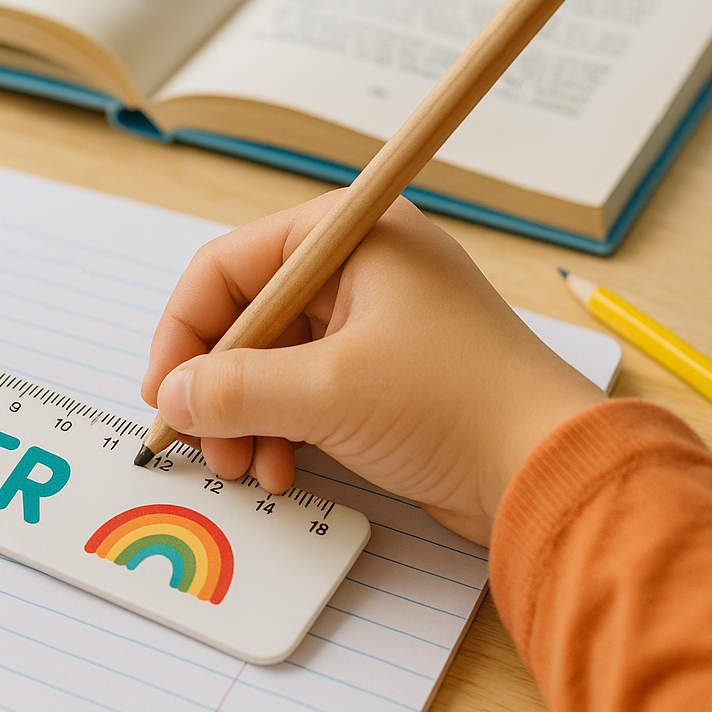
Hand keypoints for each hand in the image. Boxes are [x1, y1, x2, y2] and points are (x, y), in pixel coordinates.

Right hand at [141, 192, 604, 542]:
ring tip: (244, 468)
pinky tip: (281, 472)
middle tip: (201, 442)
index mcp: (351, 238)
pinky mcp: (381, 379)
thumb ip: (234, 390)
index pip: (229, 266)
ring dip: (244, 419)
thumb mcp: (327, 392)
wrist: (550, 471)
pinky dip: (280, 433)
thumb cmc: (457, 404)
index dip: (184, 330)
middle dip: (216, 387)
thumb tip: (171, 398)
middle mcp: (359, 271)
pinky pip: (302, 394)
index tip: (161, 392)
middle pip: (245, 318)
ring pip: (270, 363)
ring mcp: (371, 326)